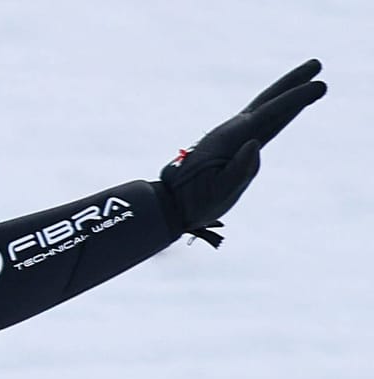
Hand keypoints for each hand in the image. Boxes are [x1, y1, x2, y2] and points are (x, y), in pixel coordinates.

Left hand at [161, 59, 325, 245]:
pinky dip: (274, 108)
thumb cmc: (192, 203)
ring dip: (285, 91)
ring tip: (309, 77)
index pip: (269, 115)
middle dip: (292, 83)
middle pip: (267, 101)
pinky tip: (282, 106)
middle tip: (317, 63)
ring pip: (264, 107)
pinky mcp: (230, 144)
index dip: (294, 99)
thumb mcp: (216, 194)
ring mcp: (230, 136)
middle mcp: (231, 132)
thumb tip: (255, 144)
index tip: (319, 85)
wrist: (168, 206)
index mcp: (230, 141)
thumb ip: (237, 171)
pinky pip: (259, 121)